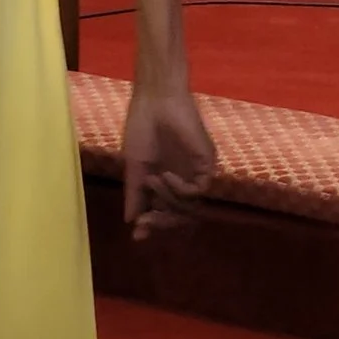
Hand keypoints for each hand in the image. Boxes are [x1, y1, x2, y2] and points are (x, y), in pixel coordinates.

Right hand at [122, 80, 215, 239]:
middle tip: (145, 223)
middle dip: (162, 222)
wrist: (155, 102)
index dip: (154, 225)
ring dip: (168, 202)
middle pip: (181, 215)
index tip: (138, 235)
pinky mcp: (207, 161)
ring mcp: (195, 172)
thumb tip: (131, 222)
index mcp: (164, 182)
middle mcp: (182, 180)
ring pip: (191, 206)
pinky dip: (181, 189)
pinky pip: (199, 188)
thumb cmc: (142, 129)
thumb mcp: (135, 168)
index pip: (164, 213)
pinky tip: (165, 176)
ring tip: (152, 181)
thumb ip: (135, 195)